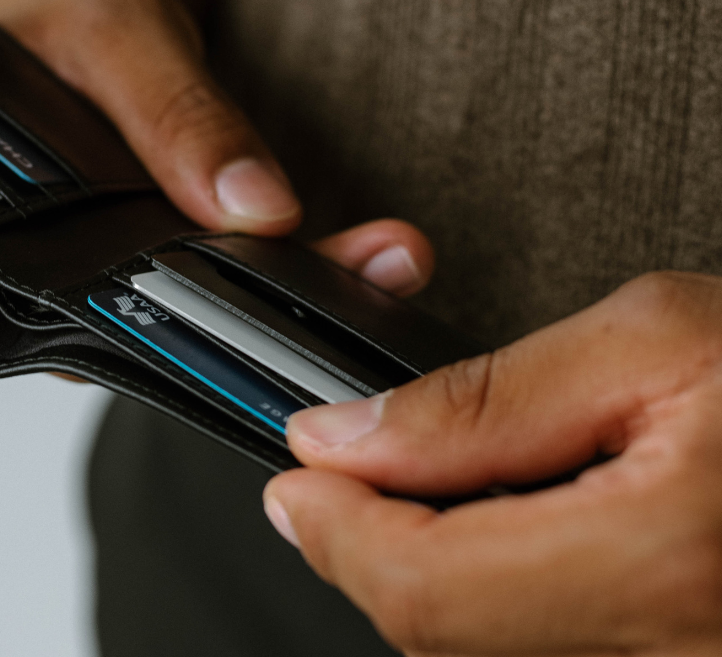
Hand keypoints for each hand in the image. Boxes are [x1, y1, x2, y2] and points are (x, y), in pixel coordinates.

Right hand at [0, 0, 432, 315]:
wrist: (79, 17)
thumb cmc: (62, 18)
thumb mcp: (111, 33)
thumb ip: (173, 114)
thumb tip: (260, 212)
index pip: (48, 311)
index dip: (156, 310)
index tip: (262, 296)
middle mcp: (5, 294)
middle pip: (129, 331)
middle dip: (251, 309)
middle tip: (362, 272)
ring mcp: (73, 297)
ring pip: (179, 324)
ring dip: (284, 294)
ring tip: (381, 260)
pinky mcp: (130, 281)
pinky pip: (204, 296)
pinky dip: (279, 278)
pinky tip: (358, 257)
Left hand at [263, 272, 721, 655]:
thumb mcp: (648, 339)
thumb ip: (486, 400)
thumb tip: (348, 436)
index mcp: (670, 563)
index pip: (429, 588)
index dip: (335, 531)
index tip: (293, 476)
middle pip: (443, 636)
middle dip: (366, 550)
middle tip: (337, 476)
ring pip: (487, 656)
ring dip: (426, 575)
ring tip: (419, 492)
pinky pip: (551, 654)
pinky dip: (492, 598)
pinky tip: (501, 533)